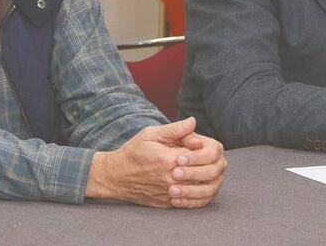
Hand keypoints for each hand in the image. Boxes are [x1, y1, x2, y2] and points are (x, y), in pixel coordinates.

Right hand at [86, 117, 226, 208]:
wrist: (115, 177)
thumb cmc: (133, 152)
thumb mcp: (151, 134)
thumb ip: (174, 129)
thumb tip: (193, 122)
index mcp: (169, 159)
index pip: (201, 155)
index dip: (204, 149)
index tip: (199, 144)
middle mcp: (171, 179)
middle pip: (206, 174)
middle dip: (210, 164)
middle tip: (207, 158)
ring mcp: (170, 193)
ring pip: (202, 191)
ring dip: (208, 181)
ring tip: (204, 171)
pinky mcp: (168, 203)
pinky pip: (192, 203)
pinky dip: (199, 195)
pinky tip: (198, 185)